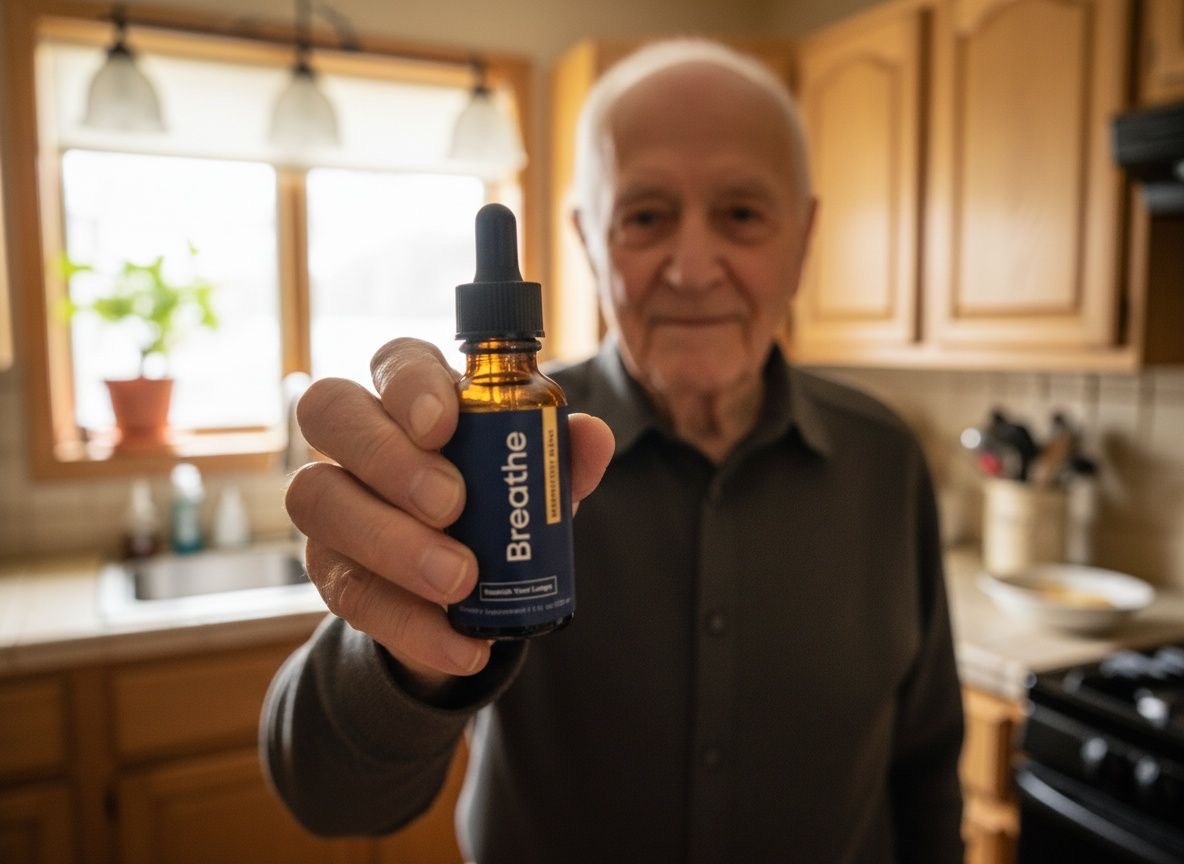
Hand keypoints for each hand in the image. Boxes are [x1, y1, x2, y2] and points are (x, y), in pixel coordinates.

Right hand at [285, 338, 614, 691]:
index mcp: (413, 395)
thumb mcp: (539, 483)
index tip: (444, 424)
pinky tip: (462, 645)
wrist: (469, 594)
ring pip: (316, 498)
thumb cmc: (499, 505)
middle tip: (451, 504)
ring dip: (391, 542)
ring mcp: (331, 500)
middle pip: (329, 411)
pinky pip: (346, 590)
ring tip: (459, 581)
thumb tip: (592, 434)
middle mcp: (355, 437)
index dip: (409, 384)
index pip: (392, 359)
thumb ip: (564, 457)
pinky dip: (407, 623)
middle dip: (388, 457)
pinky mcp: (329, 568)